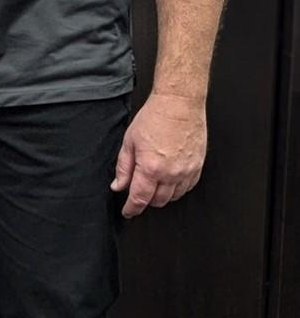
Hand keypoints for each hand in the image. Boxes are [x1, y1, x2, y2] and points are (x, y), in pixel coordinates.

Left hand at [111, 92, 206, 218]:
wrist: (179, 105)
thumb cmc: (154, 118)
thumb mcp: (129, 142)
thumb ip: (123, 167)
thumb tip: (118, 186)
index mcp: (150, 168)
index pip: (139, 198)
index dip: (131, 209)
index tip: (127, 212)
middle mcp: (171, 174)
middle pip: (158, 201)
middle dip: (146, 202)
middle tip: (138, 195)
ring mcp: (187, 172)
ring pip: (174, 197)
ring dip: (162, 196)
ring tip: (153, 185)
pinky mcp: (198, 167)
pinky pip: (188, 188)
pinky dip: (177, 189)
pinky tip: (170, 181)